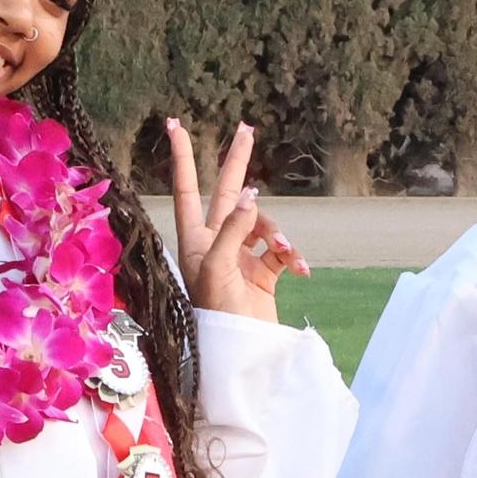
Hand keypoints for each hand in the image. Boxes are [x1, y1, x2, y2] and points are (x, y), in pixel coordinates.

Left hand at [167, 119, 309, 322]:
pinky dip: (294, 257)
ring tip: (286, 249)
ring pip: (264, 224)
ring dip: (278, 233)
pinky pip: (282, 251)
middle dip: (238, 162)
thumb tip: (251, 195)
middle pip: (229, 192)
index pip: (188, 189)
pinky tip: (301, 271)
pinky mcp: (264, 272)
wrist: (241, 352)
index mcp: (195, 239)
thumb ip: (233, 228)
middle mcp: (216, 243)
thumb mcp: (218, 267)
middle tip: (246, 129)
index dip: (183, 158)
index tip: (175, 125)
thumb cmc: (217, 312)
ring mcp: (241, 257)